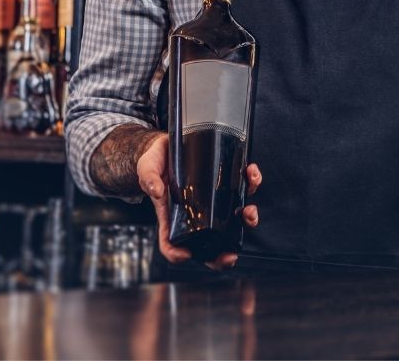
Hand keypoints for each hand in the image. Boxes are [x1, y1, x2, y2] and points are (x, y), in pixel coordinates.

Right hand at [136, 133, 261, 270]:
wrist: (167, 143)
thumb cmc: (155, 162)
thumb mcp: (147, 168)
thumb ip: (149, 178)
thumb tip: (157, 190)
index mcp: (174, 215)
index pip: (174, 243)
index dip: (179, 254)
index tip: (187, 254)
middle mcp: (196, 211)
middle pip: (212, 240)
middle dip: (224, 252)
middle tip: (231, 254)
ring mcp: (213, 197)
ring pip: (235, 216)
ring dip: (247, 217)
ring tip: (248, 211)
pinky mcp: (224, 180)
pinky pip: (243, 185)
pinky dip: (251, 181)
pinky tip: (250, 172)